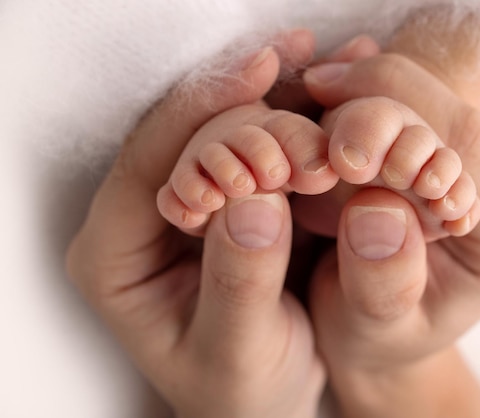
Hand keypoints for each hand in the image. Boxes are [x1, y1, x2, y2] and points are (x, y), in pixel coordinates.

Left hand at [66, 32, 325, 417]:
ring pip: (227, 130)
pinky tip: (324, 95)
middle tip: (315, 125)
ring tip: (327, 97)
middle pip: (188, 137)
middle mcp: (144, 216)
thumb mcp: (238, 353)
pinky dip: (293, 120)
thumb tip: (256, 200)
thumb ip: (239, 282)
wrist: (265, 396)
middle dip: (253, 121)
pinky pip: (259, 143)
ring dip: (279, 112)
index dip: (201, 111)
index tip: (261, 73)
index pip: (146, 162)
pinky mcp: (232, 196)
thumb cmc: (241, 389)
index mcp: (115, 253)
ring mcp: (191, 200)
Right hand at [302, 54, 479, 415]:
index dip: (398, 128)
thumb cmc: (377, 340)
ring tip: (322, 147)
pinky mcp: (449, 155)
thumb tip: (375, 205)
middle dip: (375, 116)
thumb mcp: (372, 330)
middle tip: (316, 131)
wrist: (380, 336)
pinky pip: (410, 111)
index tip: (333, 141)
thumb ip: (381, 280)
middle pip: (450, 117)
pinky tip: (332, 127)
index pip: (470, 150)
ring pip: (426, 105)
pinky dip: (363, 110)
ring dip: (364, 112)